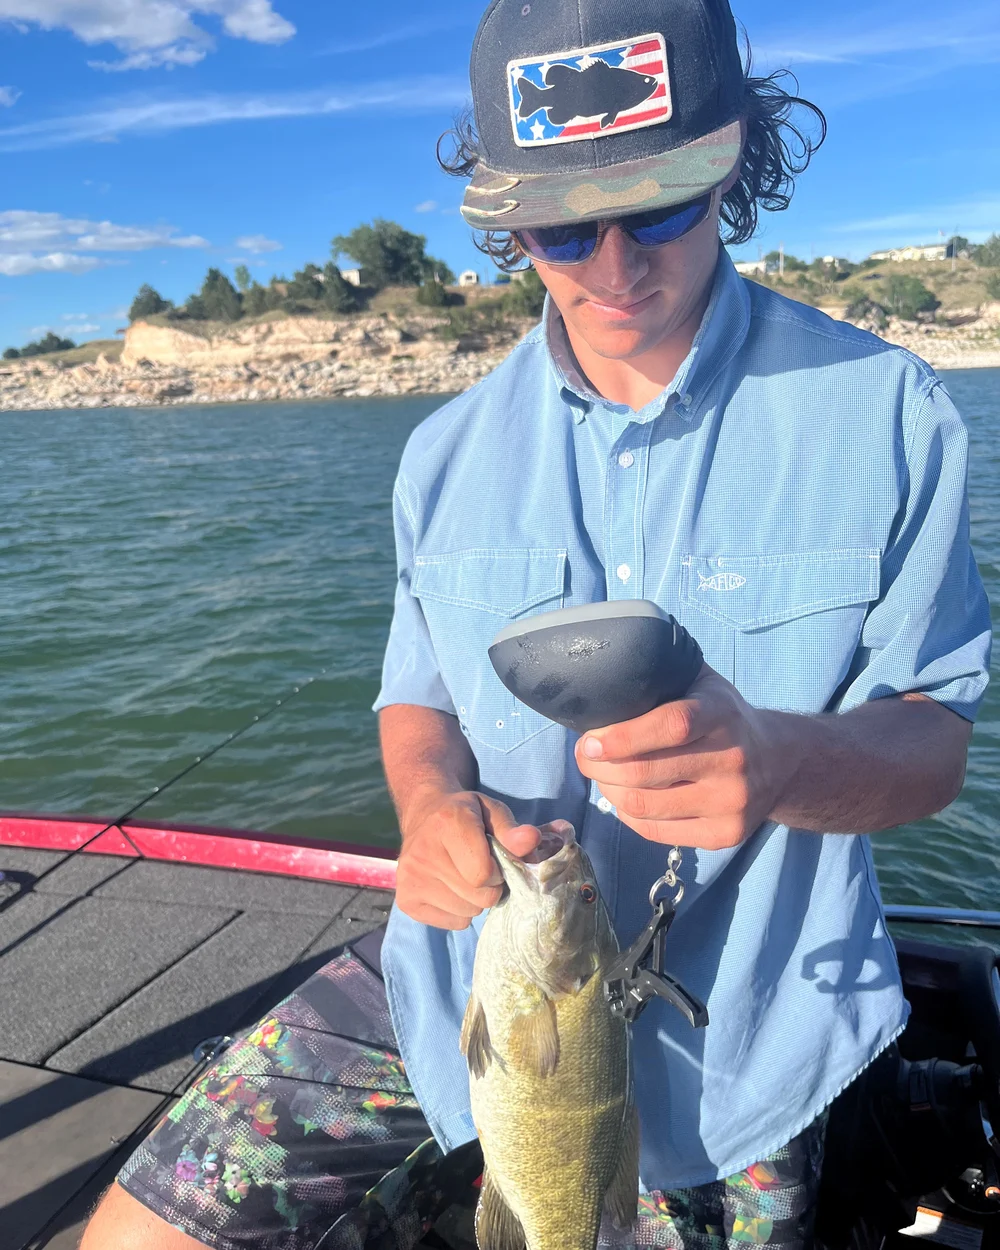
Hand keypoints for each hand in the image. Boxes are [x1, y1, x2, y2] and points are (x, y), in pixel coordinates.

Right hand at [396, 789, 540, 928]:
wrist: (424, 816)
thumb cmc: (466, 815)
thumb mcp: (492, 812)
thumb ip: (512, 830)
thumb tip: (531, 840)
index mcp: (447, 823)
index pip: (483, 874)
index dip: (497, 871)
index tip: (493, 858)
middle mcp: (422, 852)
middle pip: (479, 897)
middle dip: (489, 887)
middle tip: (481, 869)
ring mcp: (409, 879)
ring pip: (468, 913)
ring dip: (475, 900)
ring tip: (465, 876)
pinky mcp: (405, 900)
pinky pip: (454, 923)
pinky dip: (460, 911)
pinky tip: (450, 887)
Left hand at [574, 666, 796, 850]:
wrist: (779, 760)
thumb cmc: (722, 716)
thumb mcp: (702, 682)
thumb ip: (662, 675)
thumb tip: (602, 674)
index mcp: (721, 714)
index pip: (671, 726)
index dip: (623, 737)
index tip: (590, 741)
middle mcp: (732, 760)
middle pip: (646, 773)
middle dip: (599, 767)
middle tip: (585, 755)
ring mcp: (731, 802)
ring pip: (645, 806)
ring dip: (609, 791)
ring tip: (602, 775)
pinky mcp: (726, 835)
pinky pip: (656, 831)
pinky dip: (628, 815)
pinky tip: (625, 797)